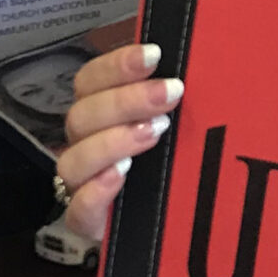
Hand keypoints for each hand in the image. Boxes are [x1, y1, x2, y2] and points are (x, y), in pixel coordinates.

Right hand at [56, 42, 181, 240]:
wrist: (167, 223)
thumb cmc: (171, 160)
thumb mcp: (178, 121)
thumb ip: (175, 93)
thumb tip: (204, 53)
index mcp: (99, 112)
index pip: (90, 80)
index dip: (117, 65)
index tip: (155, 54)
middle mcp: (85, 144)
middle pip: (82, 115)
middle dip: (126, 100)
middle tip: (171, 94)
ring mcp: (81, 184)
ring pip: (74, 159)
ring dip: (112, 141)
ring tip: (153, 133)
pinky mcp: (87, 222)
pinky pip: (77, 210)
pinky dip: (96, 191)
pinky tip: (121, 175)